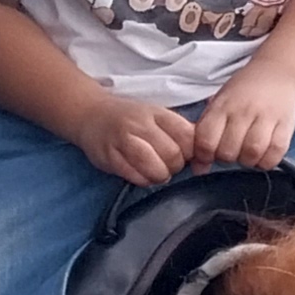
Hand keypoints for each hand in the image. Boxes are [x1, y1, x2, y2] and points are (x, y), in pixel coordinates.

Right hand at [67, 95, 197, 188]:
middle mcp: (140, 125)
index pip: (187, 136)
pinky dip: (143, 180)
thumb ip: (178, 130)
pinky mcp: (109, 157)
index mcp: (157, 114)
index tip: (187, 156)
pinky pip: (135, 177)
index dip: (192, 151)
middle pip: (173, 154)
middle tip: (169, 166)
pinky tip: (141, 174)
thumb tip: (203, 151)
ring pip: (155, 167)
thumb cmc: (130, 118)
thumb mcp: (156, 116)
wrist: (91, 114)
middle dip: (176, 166)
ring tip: (156, 172)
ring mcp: (123, 141)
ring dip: (160, 175)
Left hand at [189, 73, 294, 171]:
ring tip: (248, 154)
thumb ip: (206, 135)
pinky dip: (267, 161)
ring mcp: (266, 117)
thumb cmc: (242, 93)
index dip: (205, 156)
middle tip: (232, 151)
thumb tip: (199, 170)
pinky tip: (263, 154)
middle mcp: (243, 111)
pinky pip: (276, 153)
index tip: (210, 155)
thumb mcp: (218, 106)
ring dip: (247, 161)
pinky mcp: (286, 124)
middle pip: (228, 151)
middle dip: (227, 158)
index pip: (206, 141)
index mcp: (222, 106)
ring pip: (252, 153)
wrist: (277, 73)